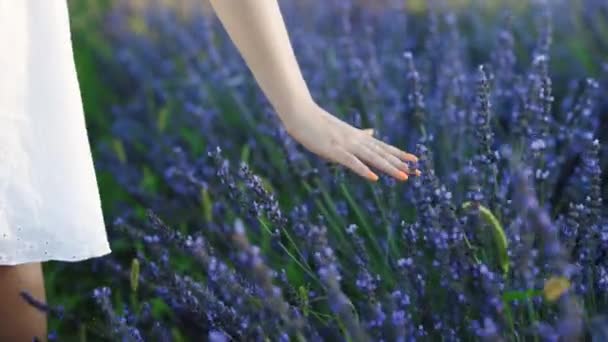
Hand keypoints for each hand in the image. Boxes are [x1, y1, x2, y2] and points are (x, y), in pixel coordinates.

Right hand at [279, 100, 420, 181]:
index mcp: (358, 137)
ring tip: (404, 176)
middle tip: (417, 171)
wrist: (300, 113)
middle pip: (381, 153)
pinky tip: (374, 178)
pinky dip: (363, 170)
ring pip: (372, 158)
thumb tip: (372, 132)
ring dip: (388, 168)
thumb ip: (359, 134)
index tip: (415, 160)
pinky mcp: (334, 150)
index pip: (382, 147)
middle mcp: (356, 140)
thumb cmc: (318, 123)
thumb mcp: (342, 130)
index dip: (399, 154)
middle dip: (399, 163)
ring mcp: (346, 145)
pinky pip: (352, 162)